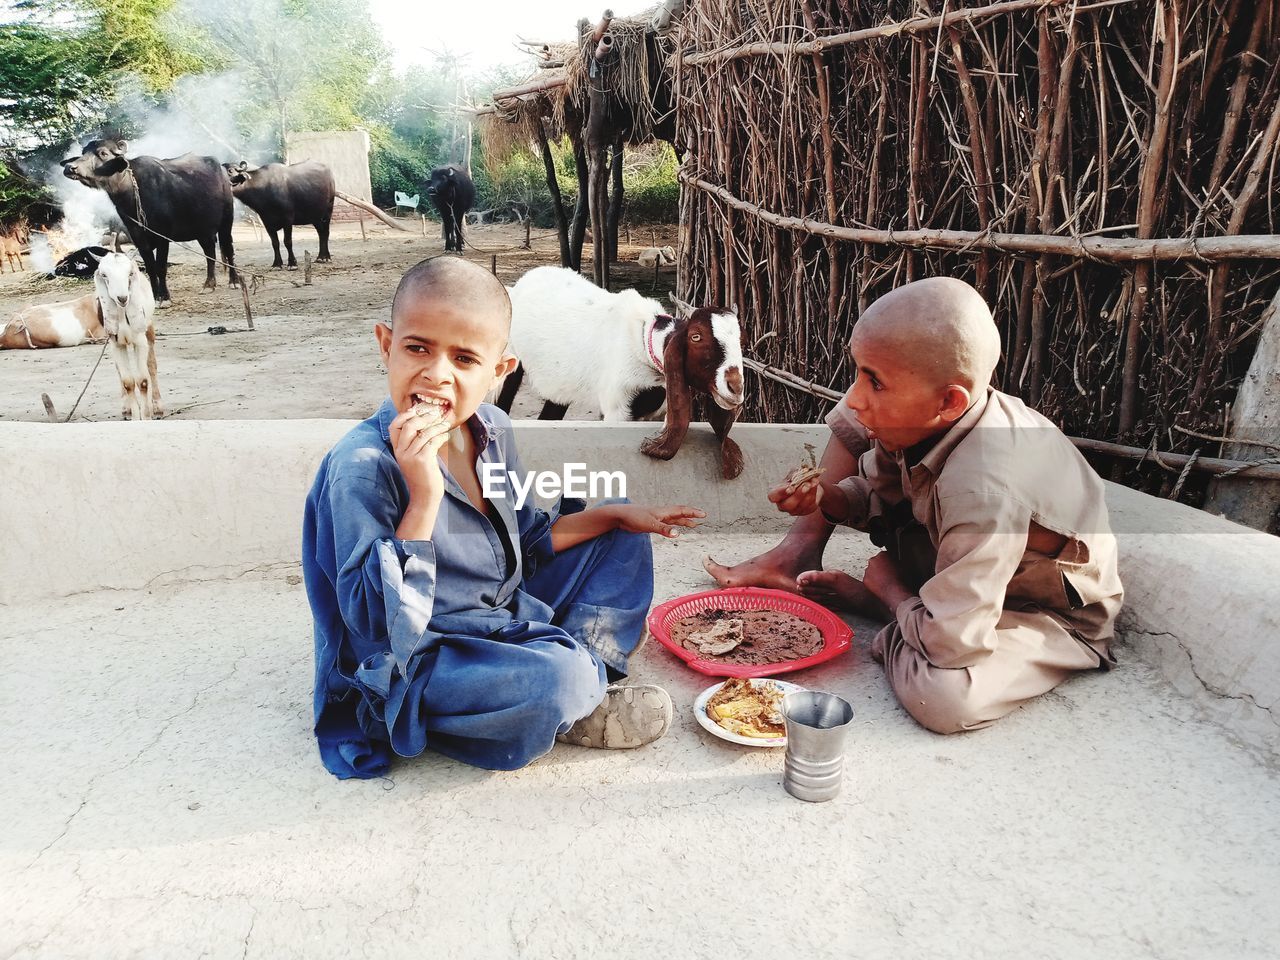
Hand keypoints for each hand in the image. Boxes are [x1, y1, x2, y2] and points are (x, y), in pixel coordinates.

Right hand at [389, 407, 450, 531]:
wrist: (425, 496)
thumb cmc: (422, 476)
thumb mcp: (413, 458)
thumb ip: (414, 443)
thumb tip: (423, 424)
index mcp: (397, 450)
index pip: (394, 426)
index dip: (404, 415)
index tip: (417, 410)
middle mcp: (402, 452)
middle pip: (407, 425)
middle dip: (422, 416)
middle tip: (434, 414)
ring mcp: (411, 456)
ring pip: (423, 432)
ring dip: (436, 426)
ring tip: (445, 424)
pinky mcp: (423, 460)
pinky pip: (432, 441)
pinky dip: (440, 436)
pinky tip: (445, 436)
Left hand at [612, 503, 705, 537]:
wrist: (620, 515)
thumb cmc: (633, 517)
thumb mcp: (650, 524)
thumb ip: (664, 529)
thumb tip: (678, 533)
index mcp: (664, 512)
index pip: (682, 510)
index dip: (693, 512)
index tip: (703, 514)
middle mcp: (662, 513)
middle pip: (680, 513)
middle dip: (691, 515)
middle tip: (702, 517)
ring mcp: (657, 517)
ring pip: (674, 519)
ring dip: (684, 520)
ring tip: (693, 524)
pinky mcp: (651, 523)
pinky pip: (667, 523)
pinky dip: (673, 525)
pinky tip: (674, 529)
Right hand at [768, 475, 839, 517]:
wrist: (809, 483)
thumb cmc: (797, 478)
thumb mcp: (793, 473)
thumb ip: (794, 475)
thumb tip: (800, 476)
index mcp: (776, 495)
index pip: (773, 497)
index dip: (781, 493)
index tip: (790, 487)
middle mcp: (783, 505)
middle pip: (788, 505)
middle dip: (798, 494)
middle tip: (806, 484)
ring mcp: (794, 510)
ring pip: (801, 505)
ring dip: (809, 492)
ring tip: (814, 481)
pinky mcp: (806, 511)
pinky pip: (811, 505)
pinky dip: (814, 493)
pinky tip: (815, 485)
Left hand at [862, 552, 915, 610]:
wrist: (895, 592)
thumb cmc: (900, 579)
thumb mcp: (902, 566)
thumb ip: (895, 561)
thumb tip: (894, 563)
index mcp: (882, 555)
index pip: (884, 555)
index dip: (888, 561)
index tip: (890, 565)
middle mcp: (872, 561)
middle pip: (876, 562)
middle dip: (880, 567)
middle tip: (887, 573)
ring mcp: (868, 570)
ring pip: (871, 571)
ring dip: (876, 574)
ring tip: (884, 580)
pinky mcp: (865, 580)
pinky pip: (869, 580)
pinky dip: (873, 582)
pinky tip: (880, 585)